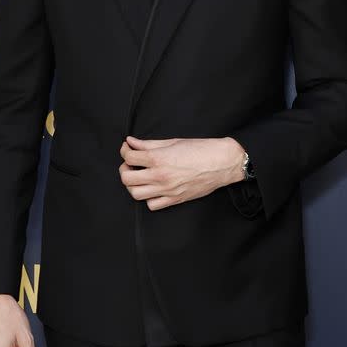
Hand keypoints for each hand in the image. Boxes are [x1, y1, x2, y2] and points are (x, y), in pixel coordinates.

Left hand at [119, 135, 244, 209]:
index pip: (129, 157)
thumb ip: (149, 144)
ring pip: (136, 194)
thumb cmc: (201, 150)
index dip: (125, 150)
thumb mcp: (173, 142)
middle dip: (124, 169)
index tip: (128, 148)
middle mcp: (160, 176)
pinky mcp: (175, 199)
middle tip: (130, 164)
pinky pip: (152, 205)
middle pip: (127, 178)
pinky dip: (148, 198)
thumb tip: (132, 142)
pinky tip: (152, 188)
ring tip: (139, 177)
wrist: (222, 162)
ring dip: (133, 185)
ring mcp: (167, 190)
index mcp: (159, 159)